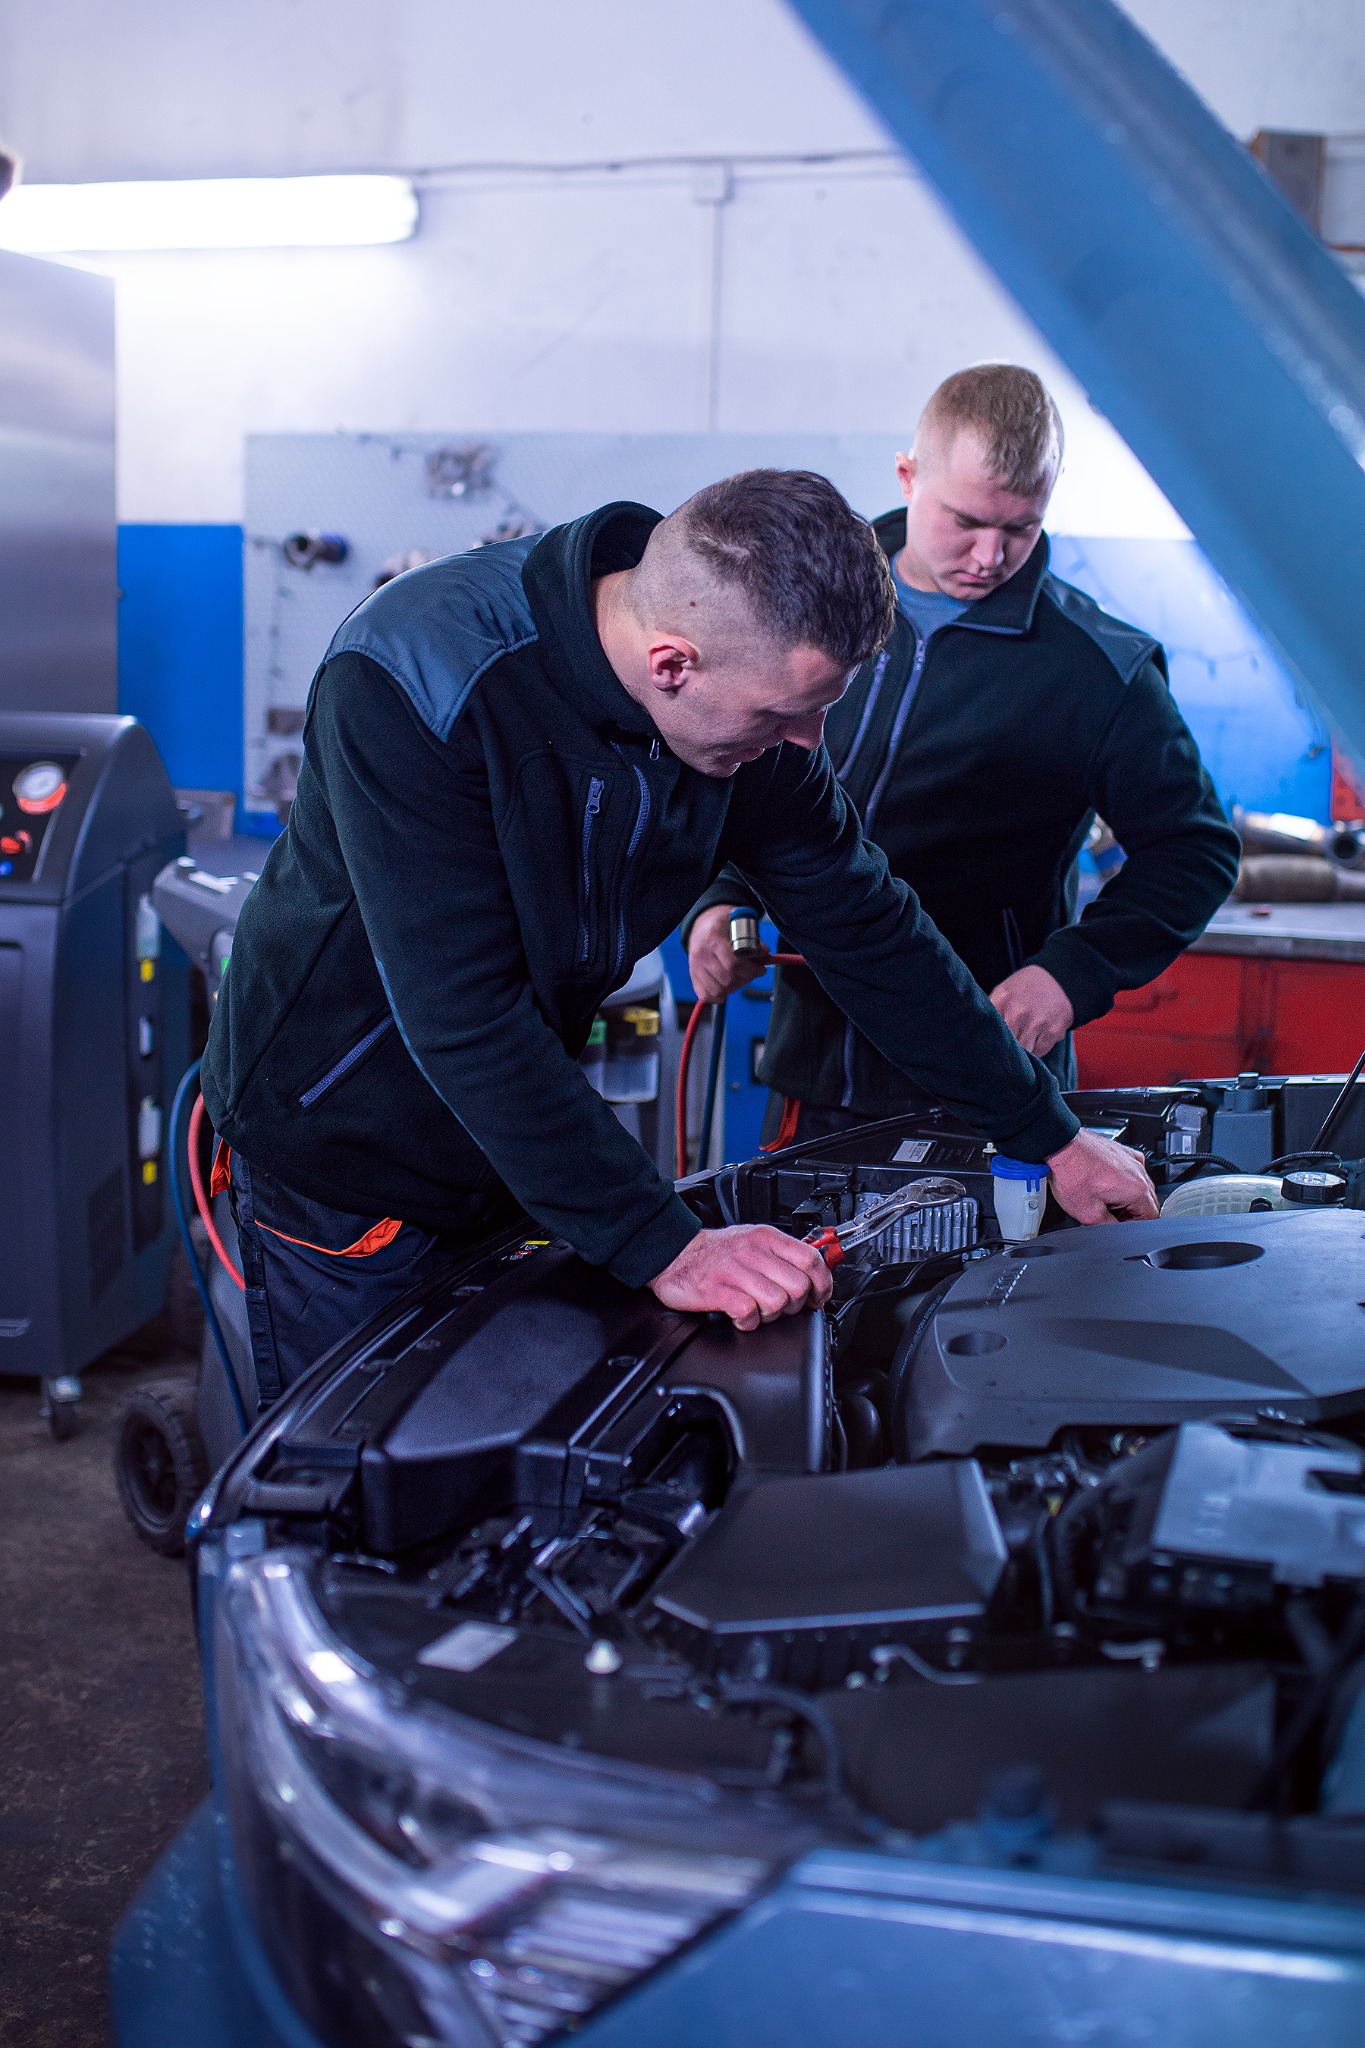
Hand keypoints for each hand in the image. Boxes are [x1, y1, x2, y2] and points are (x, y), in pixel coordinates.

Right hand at [650, 1225, 832, 1329]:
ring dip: (771, 1315)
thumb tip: (813, 1275)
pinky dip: (748, 1322)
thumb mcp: (754, 1241)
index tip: (818, 1297)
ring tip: (758, 1311)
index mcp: (767, 1238)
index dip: (822, 1284)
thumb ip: (782, 1255)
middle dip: (795, 1305)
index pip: (811, 1260)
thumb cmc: (716, 1252)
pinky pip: (748, 1313)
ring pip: (777, 1302)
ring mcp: (734, 1271)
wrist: (673, 1253)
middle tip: (782, 1307)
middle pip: (798, 1286)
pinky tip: (741, 1317)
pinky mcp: (716, 1290)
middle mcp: (753, 1252)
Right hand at [687, 904, 771, 1002]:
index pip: (733, 964)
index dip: (751, 970)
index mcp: (713, 939)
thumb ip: (753, 938)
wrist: (700, 927)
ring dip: (734, 987)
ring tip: (740, 978)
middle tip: (753, 973)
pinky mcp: (693, 977)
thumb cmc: (722, 925)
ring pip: (719, 990)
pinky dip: (719, 995)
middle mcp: (701, 954)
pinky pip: (707, 995)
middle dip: (746, 979)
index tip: (761, 969)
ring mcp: (695, 967)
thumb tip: (764, 953)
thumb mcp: (738, 923)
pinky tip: (727, 987)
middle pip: (727, 979)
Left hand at [989, 964, 1074, 1056]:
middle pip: (1004, 1048)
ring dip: (1022, 1053)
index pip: (987, 1034)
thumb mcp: (1002, 992)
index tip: (987, 1049)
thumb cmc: (1025, 988)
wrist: (1058, 979)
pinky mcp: (1052, 1033)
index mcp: (1000, 1002)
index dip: (988, 1044)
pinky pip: (1039, 1054)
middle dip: (1005, 1051)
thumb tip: (977, 1035)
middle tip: (1005, 1050)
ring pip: (1023, 1054)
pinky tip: (1036, 1038)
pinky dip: (1036, 1051)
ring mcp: (1036, 1024)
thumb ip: (990, 1012)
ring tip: (1022, 1041)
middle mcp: (1017, 1015)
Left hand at [1046, 1127, 1158, 1222]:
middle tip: (1106, 1215)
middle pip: (1146, 1203)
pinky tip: (1101, 1183)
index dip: (1135, 1227)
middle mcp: (1139, 1172)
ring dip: (1123, 1198)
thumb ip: (1109, 1228)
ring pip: (1137, 1188)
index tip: (1118, 1226)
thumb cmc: (1071, 1172)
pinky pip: (1129, 1173)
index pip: (1151, 1217)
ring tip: (1100, 1198)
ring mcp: (1131, 1160)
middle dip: (1129, 1213)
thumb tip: (1116, 1232)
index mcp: (1137, 1189)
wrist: (1059, 1144)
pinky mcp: (1122, 1152)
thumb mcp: (1088, 1214)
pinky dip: (1120, 1182)